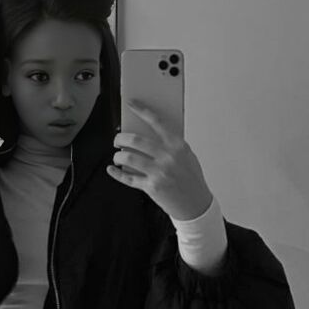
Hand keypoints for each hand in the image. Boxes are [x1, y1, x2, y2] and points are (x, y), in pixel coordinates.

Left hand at [106, 100, 212, 220]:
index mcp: (178, 145)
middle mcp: (168, 157)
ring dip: (118, 156)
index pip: (157, 122)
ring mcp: (159, 172)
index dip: (142, 110)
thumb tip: (145, 133)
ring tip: (118, 156)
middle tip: (117, 140)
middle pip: (135, 140)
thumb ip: (169, 145)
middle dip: (120, 138)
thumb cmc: (191, 178)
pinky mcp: (152, 187)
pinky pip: (128, 178)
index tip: (131, 103)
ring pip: (127, 158)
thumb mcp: (187, 156)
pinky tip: (112, 169)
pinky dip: (116, 173)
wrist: (196, 205)